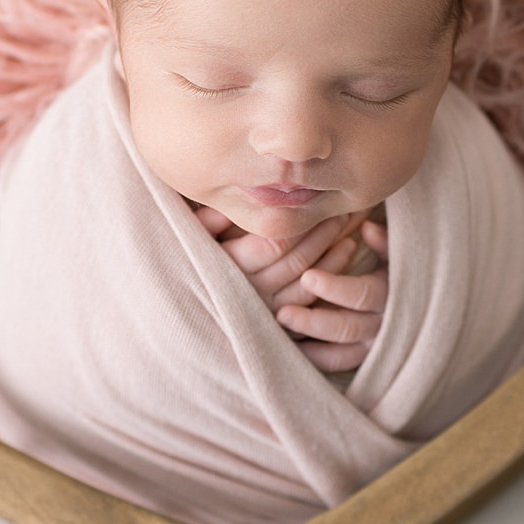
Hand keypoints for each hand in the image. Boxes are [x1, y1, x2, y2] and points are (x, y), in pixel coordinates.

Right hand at [194, 205, 388, 373]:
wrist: (175, 320)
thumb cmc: (181, 267)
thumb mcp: (188, 240)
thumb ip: (208, 220)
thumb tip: (232, 197)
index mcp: (229, 268)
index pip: (275, 241)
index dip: (301, 219)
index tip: (318, 196)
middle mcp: (248, 293)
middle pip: (297, 261)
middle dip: (324, 230)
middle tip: (343, 205)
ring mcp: (263, 312)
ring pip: (308, 283)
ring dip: (333, 253)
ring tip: (349, 225)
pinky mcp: (273, 327)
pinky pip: (309, 303)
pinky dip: (330, 277)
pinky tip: (344, 253)